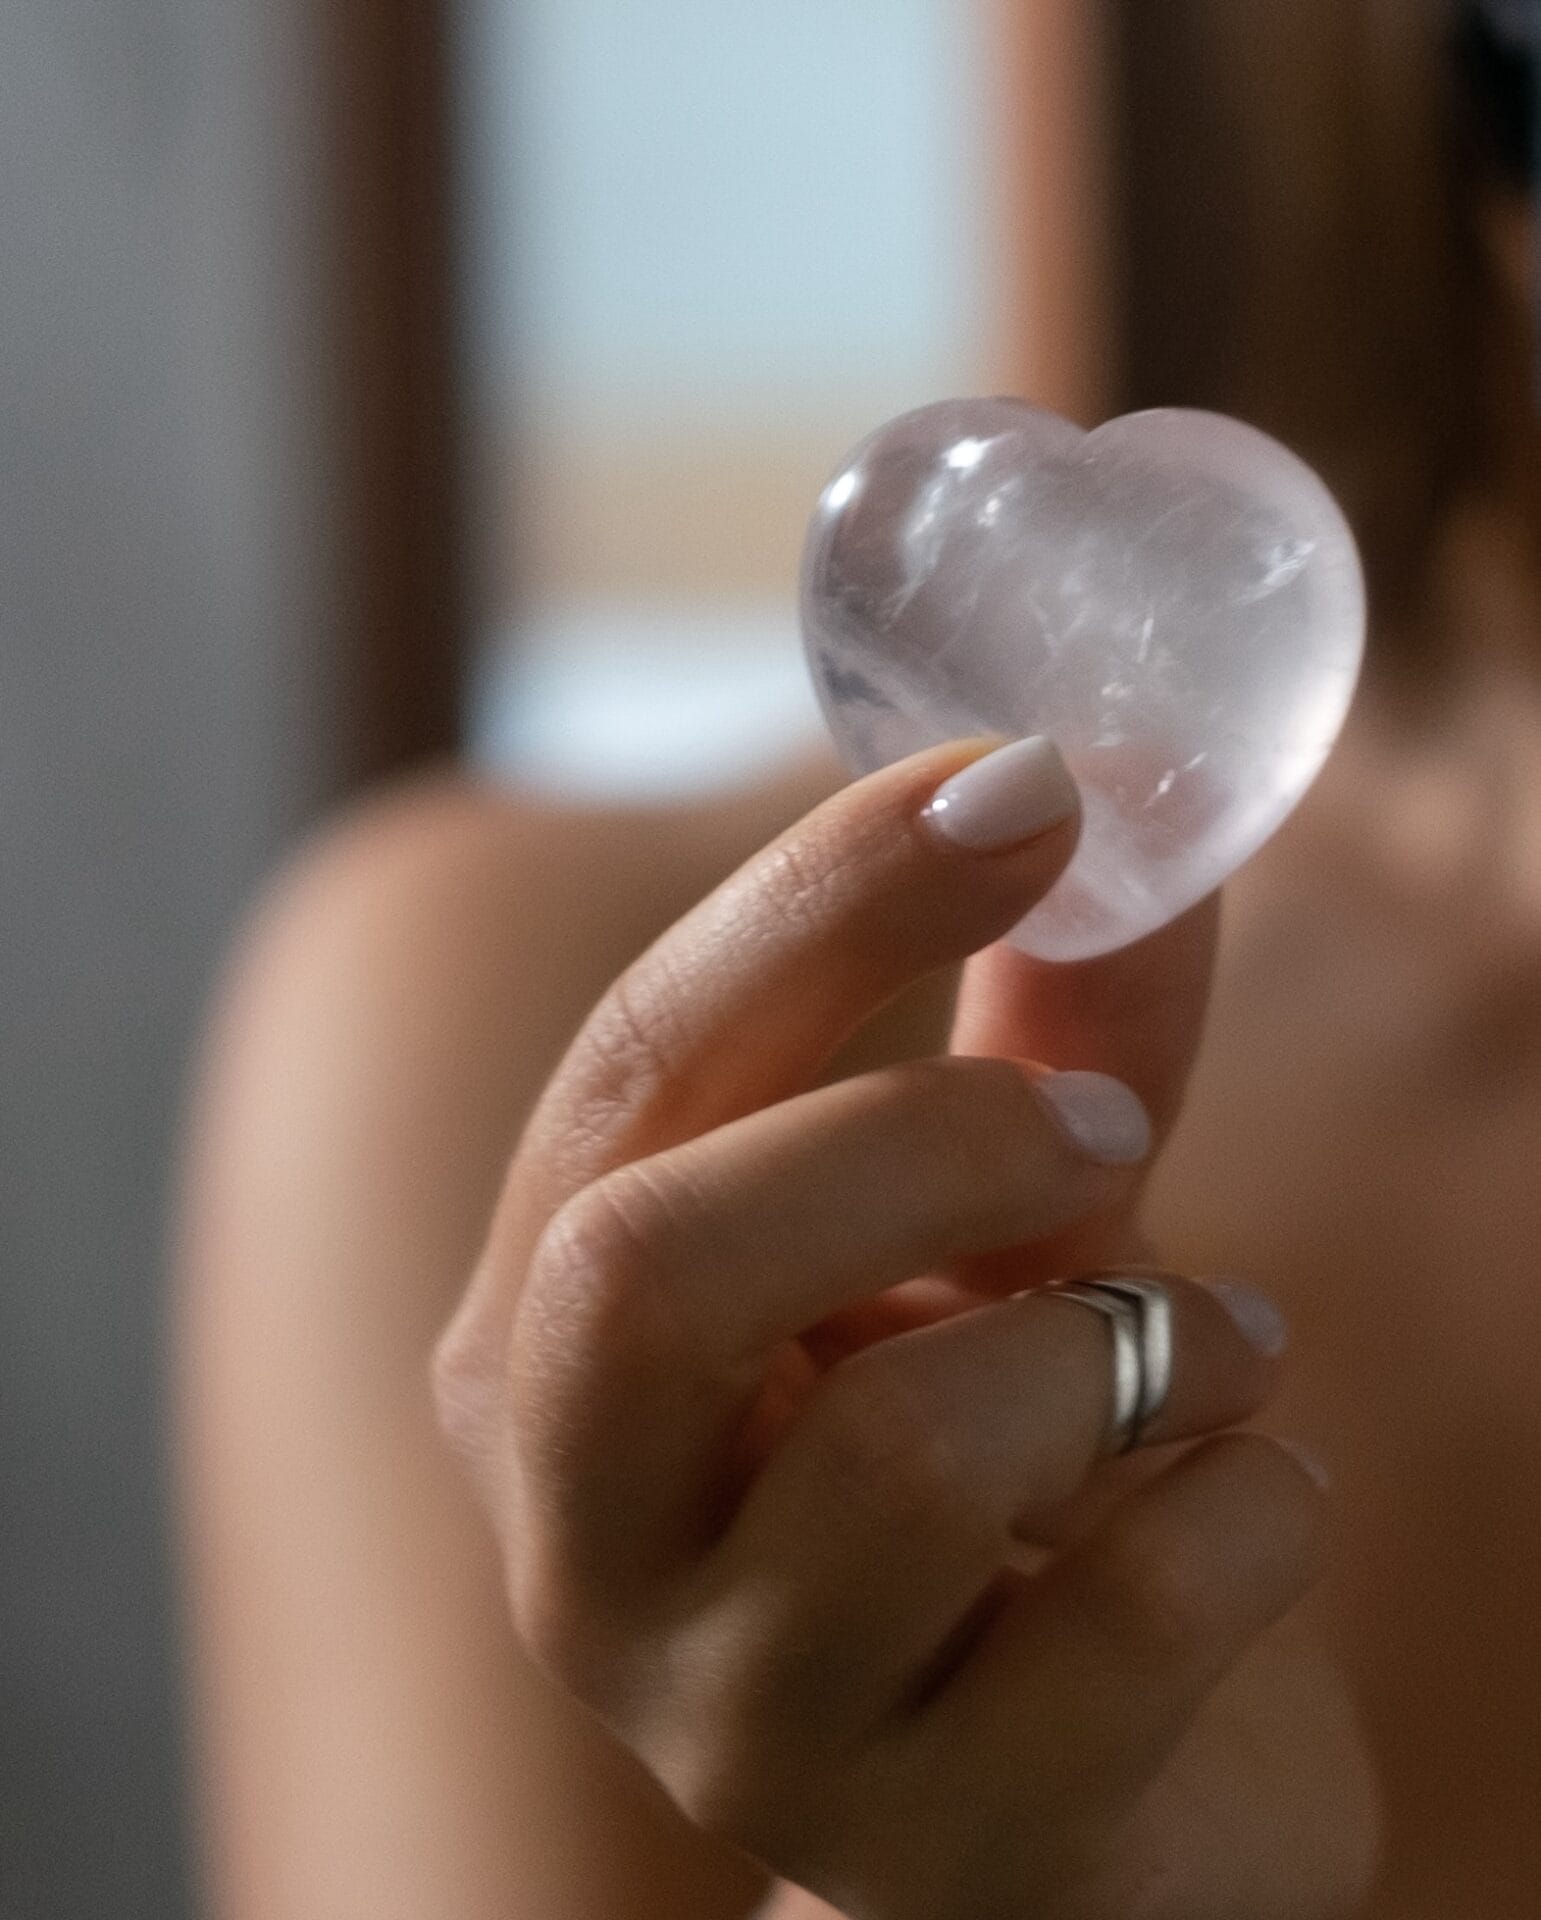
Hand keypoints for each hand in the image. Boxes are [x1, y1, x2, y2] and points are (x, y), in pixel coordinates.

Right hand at [435, 738, 1376, 1919]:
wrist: (1072, 1804)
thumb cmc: (1000, 1477)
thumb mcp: (1001, 1240)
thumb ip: (1051, 1028)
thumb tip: (1128, 787)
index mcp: (548, 1345)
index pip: (632, 1076)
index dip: (824, 901)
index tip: (1026, 780)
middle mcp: (580, 1537)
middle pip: (646, 1266)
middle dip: (917, 1140)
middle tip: (1105, 1134)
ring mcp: (735, 1718)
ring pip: (904, 1453)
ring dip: (1134, 1346)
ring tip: (1215, 1355)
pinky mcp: (932, 1848)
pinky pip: (1124, 1622)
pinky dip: (1252, 1505)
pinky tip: (1244, 1504)